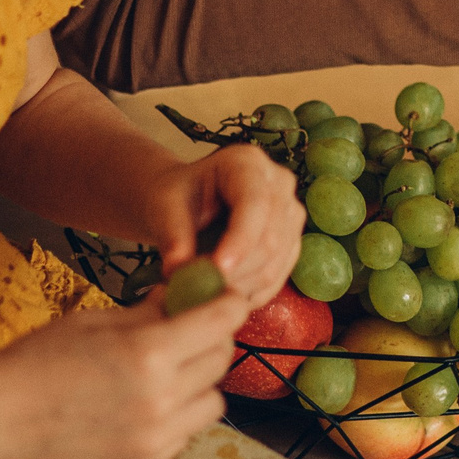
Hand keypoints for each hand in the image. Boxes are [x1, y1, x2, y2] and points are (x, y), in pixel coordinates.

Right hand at [0, 294, 243, 458]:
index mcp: (150, 352)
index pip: (221, 321)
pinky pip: (187, 432)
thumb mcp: (99, 319)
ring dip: (202, 380)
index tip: (225, 297)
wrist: (3, 418)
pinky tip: (150, 400)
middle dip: (213, 337)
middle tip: (193, 328)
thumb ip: (150, 310)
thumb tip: (185, 292)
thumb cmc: (42, 357)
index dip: (228, 303)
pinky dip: (180, 414)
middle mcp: (162, 398)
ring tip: (171, 370)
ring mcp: (156, 436)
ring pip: (214, 402)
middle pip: (221, 360)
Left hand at [138, 144, 304, 308]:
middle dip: (236, 271)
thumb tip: (177, 271)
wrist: (190, 204)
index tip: (217, 270)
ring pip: (275, 262)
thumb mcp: (165, 208)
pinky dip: (250, 293)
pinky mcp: (292, 241)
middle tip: (200, 291)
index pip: (254, 204)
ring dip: (241, 286)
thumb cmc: (178, 198)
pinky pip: (278, 277)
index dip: (239, 240)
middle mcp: (279, 183)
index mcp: (247, 162)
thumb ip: (172, 236)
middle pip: (270, 238)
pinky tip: (223, 295)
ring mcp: (291, 213)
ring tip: (205, 293)